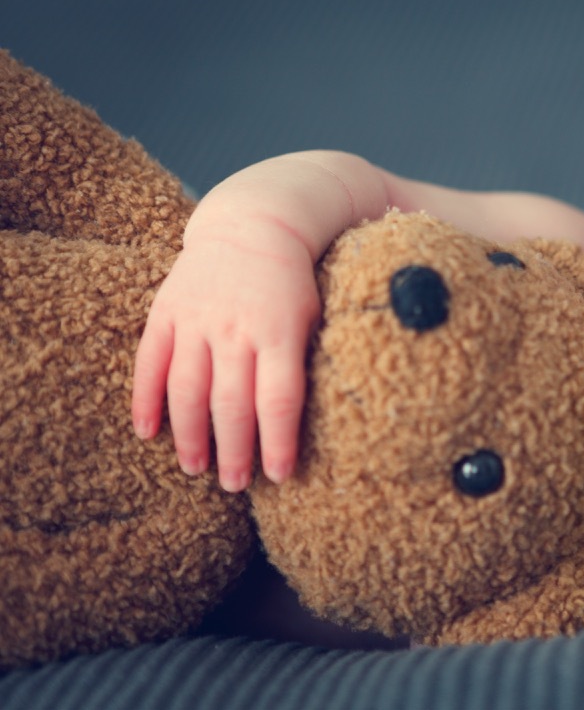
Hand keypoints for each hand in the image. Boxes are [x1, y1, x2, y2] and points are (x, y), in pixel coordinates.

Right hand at [131, 223, 319, 490]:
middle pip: (230, 403)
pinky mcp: (166, 312)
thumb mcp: (312, 318)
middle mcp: (235, 328)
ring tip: (195, 469)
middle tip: (234, 485)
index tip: (278, 476)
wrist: (254, 224)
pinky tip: (147, 432)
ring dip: (189, 435)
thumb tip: (302, 424)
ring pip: (187, 389)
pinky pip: (150, 362)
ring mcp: (196, 320)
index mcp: (278, 332)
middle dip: (233, 450)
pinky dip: (145, 399)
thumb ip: (303, 364)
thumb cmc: (293, 283)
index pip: (278, 399)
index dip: (277, 441)